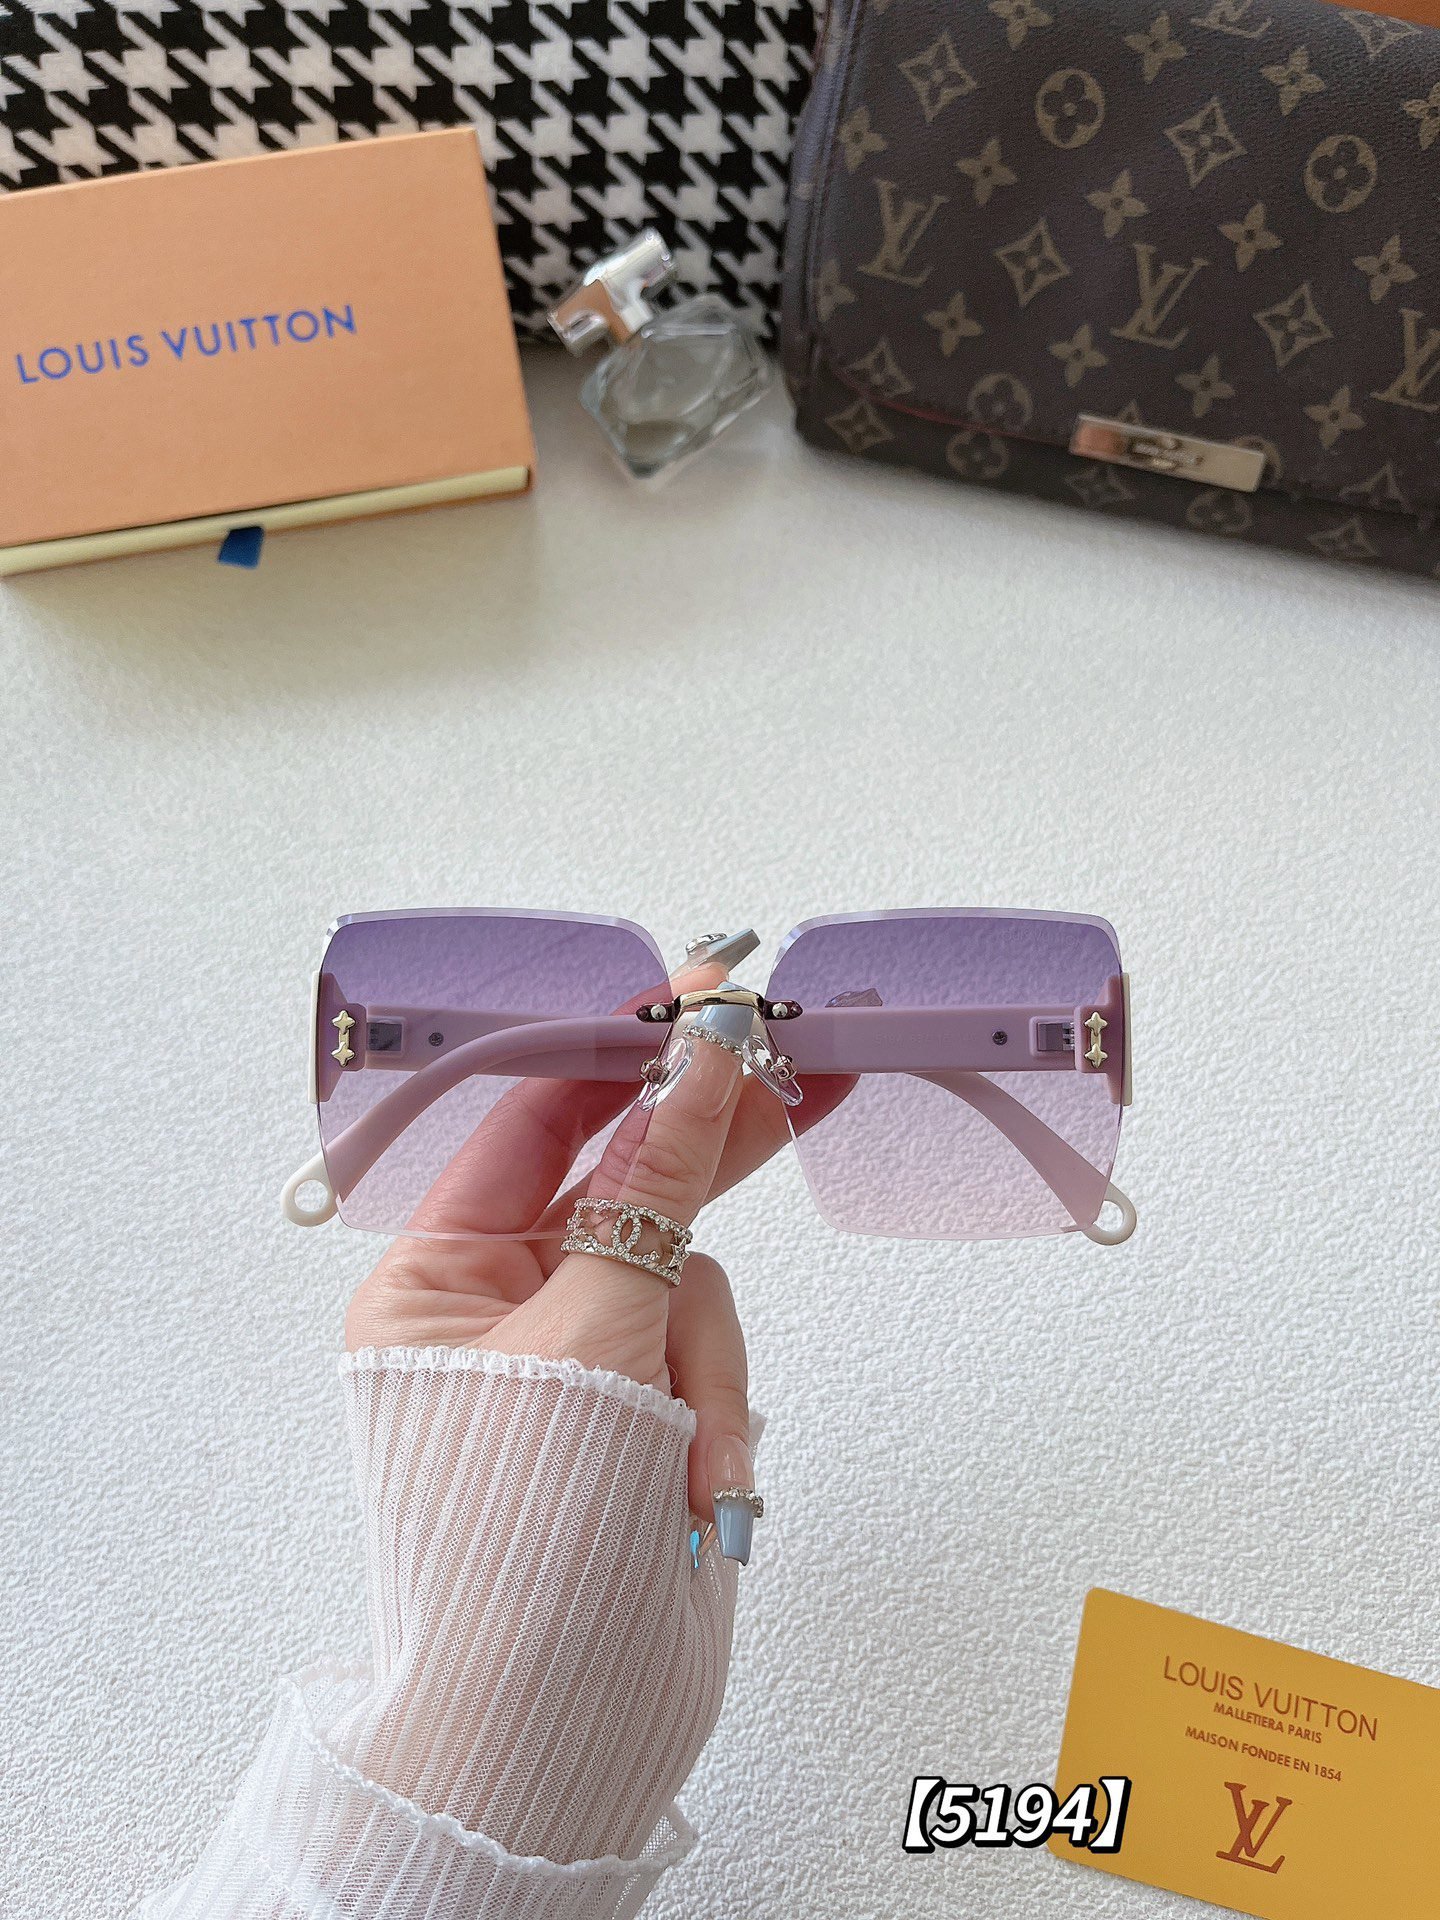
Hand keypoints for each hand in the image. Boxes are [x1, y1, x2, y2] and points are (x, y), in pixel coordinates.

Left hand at [345, 948, 797, 1520]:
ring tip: (689, 1453)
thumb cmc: (521, 1546)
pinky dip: (719, 1416)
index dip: (622, 1053)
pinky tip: (703, 1491)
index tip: (704, 999)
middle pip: (621, 1187)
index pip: (535, 1122)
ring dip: (704, 1365)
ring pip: (687, 1281)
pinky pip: (710, 1357)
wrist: (561, 1726)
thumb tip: (699, 1052)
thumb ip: (659, 1186)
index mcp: (435, 1277)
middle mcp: (502, 1307)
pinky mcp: (646, 1410)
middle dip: (700, 1157)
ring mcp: (581, 1360)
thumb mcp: (594, 1336)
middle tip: (791, 1068)